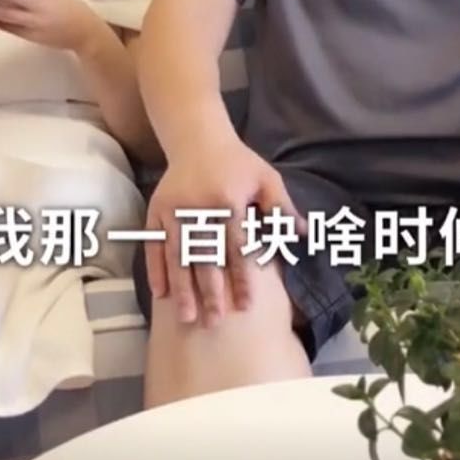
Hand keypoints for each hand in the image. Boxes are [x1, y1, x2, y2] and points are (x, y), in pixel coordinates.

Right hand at [145, 138, 305, 327]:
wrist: (198, 136)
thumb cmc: (238, 162)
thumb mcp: (266, 178)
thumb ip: (282, 207)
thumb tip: (305, 235)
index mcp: (228, 200)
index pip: (237, 248)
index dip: (242, 278)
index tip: (246, 307)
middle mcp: (199, 207)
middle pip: (205, 257)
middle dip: (209, 292)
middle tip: (214, 323)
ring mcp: (173, 210)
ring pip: (178, 256)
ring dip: (182, 288)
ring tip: (186, 317)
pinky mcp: (156, 211)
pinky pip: (154, 245)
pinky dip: (156, 270)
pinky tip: (161, 294)